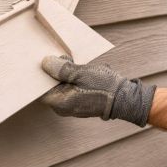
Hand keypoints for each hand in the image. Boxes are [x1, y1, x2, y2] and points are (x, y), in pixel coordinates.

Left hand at [41, 55, 155, 125]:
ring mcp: (73, 106)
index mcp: (60, 103)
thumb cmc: (103, 87)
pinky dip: (76, 78)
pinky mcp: (81, 102)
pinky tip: (85, 71)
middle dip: (57, 71)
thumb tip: (45, 63)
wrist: (125, 98)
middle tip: (65, 59)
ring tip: (79, 65)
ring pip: (63, 85)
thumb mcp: (81, 73)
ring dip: (68, 73)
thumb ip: (61, 69)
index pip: (41, 88)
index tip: (47, 61)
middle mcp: (63, 107)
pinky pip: (73, 88)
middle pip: (52, 86)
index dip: (42, 74)